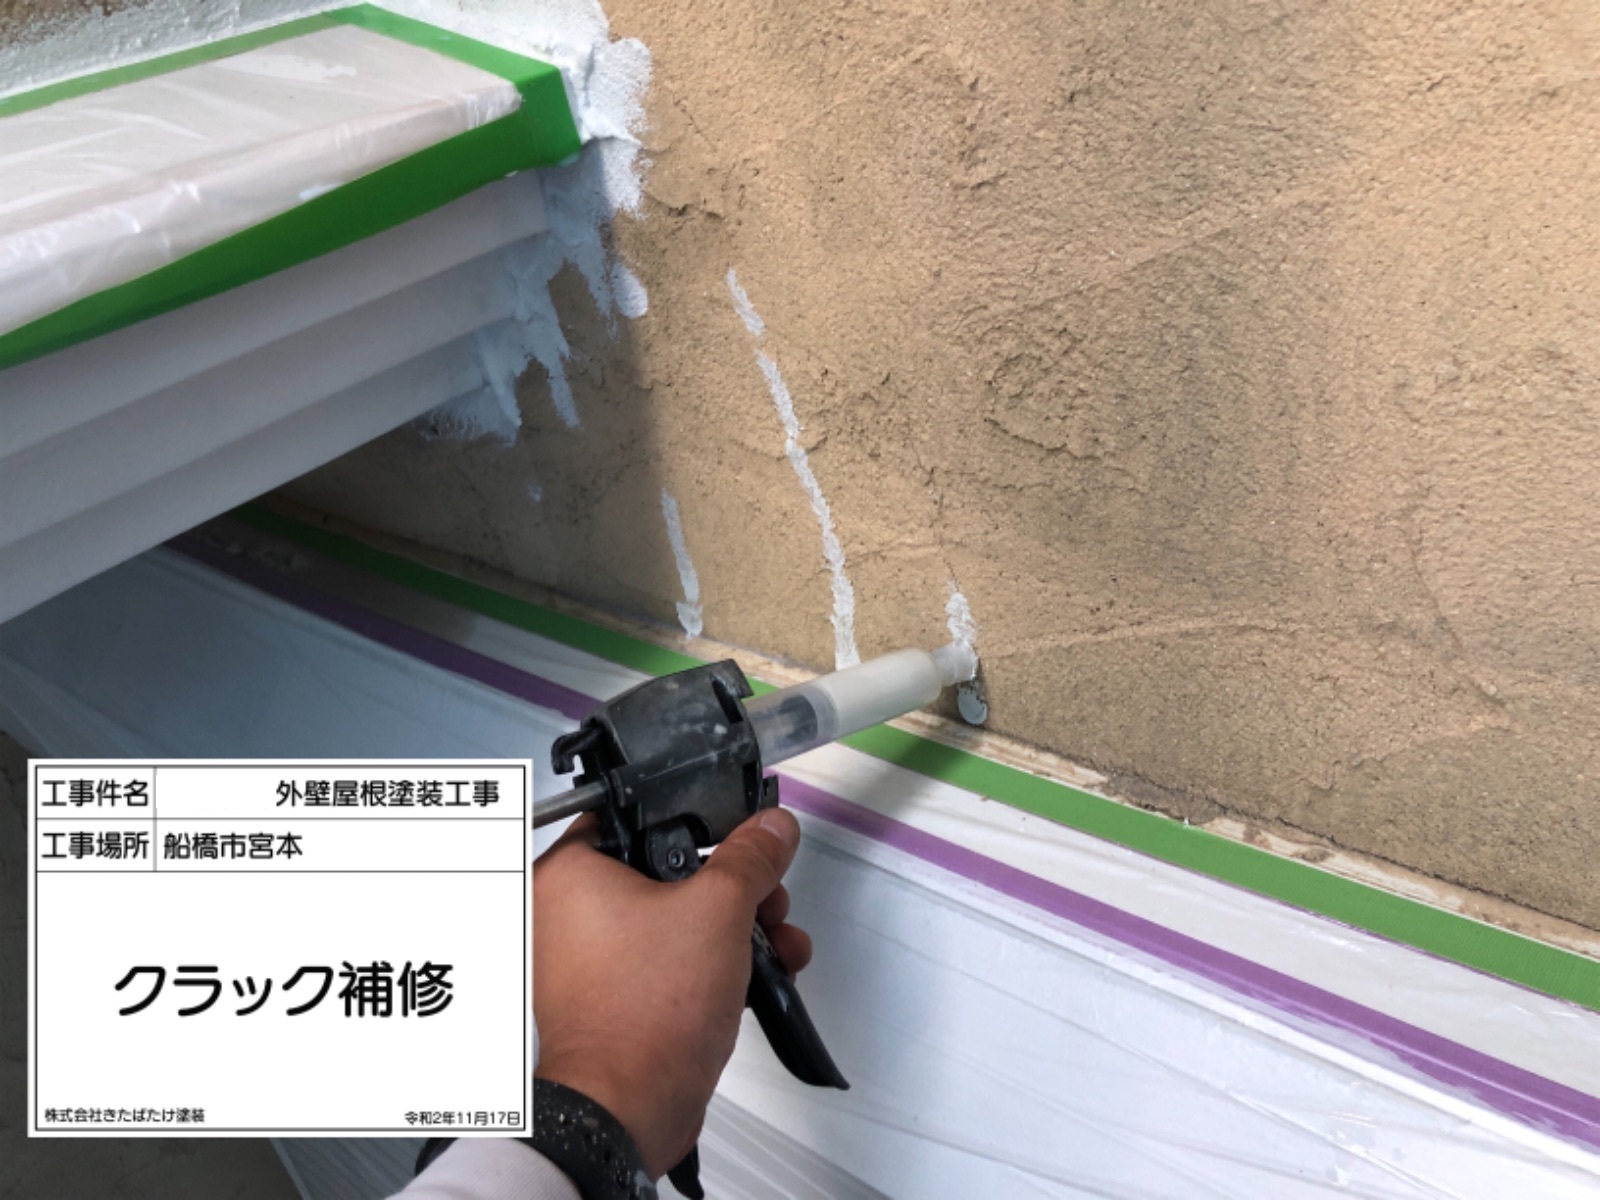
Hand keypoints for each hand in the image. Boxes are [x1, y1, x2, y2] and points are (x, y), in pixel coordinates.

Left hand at [531, 808, 812, 1177]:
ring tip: (776, 942)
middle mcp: (567, 914)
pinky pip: (669, 962)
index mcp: (570, 873)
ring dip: (735, 927)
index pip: (637, 815)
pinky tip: (760, 974)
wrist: (630, 1108)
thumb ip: (751, 858)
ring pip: (675, 918)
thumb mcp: (719, 910)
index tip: (736, 831)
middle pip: (667, 871)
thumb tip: (771, 829)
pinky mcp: (613, 999)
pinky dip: (712, 963)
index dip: (696, 819)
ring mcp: (589, 961)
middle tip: (764, 896)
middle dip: (734, 887)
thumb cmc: (643, 1015)